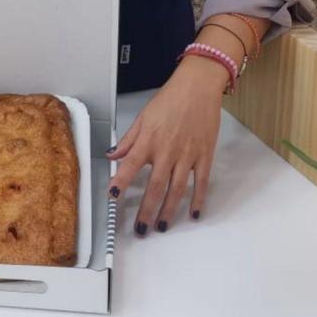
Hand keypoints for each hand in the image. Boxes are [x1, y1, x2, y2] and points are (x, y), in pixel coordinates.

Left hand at [107, 57, 227, 234]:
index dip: (120, 182)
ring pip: (176, 190)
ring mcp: (187, 155)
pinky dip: (197, 200)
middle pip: (154, 187)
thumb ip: (128, 140)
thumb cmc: (170, 99)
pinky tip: (193, 214)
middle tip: (140, 229)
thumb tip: (112, 155)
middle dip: (146, 211)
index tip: (113, 197)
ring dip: (168, 211)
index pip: (129, 166)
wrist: (198, 87)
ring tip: (161, 227)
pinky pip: (200, 183)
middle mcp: (166, 151)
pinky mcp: (204, 156)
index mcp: (148, 140)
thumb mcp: (142, 117)